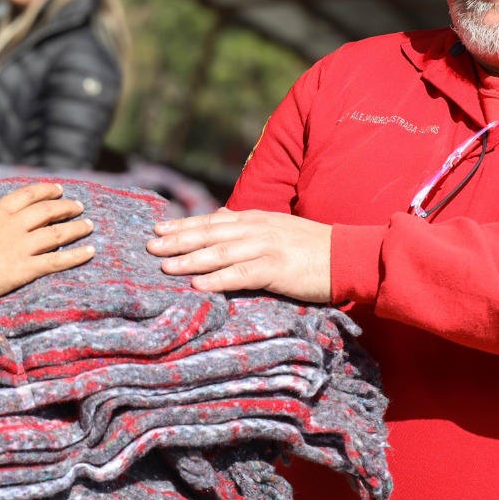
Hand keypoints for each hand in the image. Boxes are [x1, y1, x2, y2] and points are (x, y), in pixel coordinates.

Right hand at [0, 182, 94, 305]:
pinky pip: (57, 261)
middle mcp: (12, 226)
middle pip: (47, 211)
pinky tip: (90, 251)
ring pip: (57, 234)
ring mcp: (20, 247)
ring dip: (76, 228)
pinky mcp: (24, 270)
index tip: (59, 189)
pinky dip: (76, 256)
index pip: (27, 195)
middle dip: (66, 207)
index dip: (46, 191)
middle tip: (79, 206)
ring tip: (89, 225)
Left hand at [146, 208, 331, 301]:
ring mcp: (266, 247)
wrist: (348, 256)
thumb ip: (248, 223)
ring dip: (190, 259)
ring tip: (165, 266)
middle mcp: (257, 229)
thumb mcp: (278, 227)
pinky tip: (198, 284)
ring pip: (220, 253)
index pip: (212, 220)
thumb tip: (220, 215)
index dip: (183, 224)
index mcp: (256, 218)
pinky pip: (241, 274)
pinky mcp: (277, 268)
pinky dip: (218, 279)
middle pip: (209, 234)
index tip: (157, 228)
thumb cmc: (313, 247)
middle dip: (178, 240)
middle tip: (150, 246)